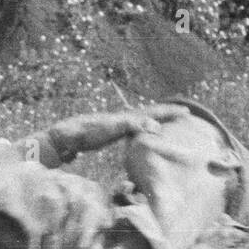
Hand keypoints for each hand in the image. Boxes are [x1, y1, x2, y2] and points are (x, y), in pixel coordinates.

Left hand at [49, 104, 188, 157]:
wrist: (61, 137)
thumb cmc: (83, 134)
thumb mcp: (109, 129)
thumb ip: (131, 126)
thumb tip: (155, 126)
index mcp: (123, 118)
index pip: (151, 112)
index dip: (168, 112)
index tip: (186, 112)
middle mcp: (120, 119)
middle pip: (147, 113)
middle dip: (165, 113)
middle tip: (184, 112)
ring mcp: (113, 126)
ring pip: (140, 120)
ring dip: (155, 119)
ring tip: (168, 120)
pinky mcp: (106, 134)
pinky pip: (131, 129)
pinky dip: (141, 128)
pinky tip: (141, 133)